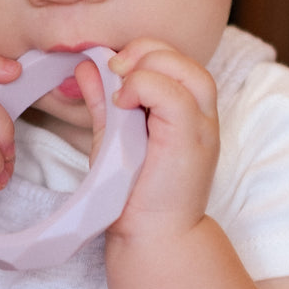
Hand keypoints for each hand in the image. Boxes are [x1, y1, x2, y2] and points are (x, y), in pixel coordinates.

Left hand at [77, 39, 218, 243]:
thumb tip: (85, 65)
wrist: (150, 236)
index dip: (141, 52)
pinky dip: (146, 88)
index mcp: (186, 109)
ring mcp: (202, 127)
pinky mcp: (193, 140)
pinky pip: (176, 95)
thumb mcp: (112, 136)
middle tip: (114, 71)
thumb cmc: (132, 193)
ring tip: (121, 91)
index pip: (172, 58)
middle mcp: (201, 114)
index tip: (110, 69)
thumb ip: (102, 102)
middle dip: (143, 52)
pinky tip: (124, 104)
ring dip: (147, 68)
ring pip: (186, 69)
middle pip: (182, 57)